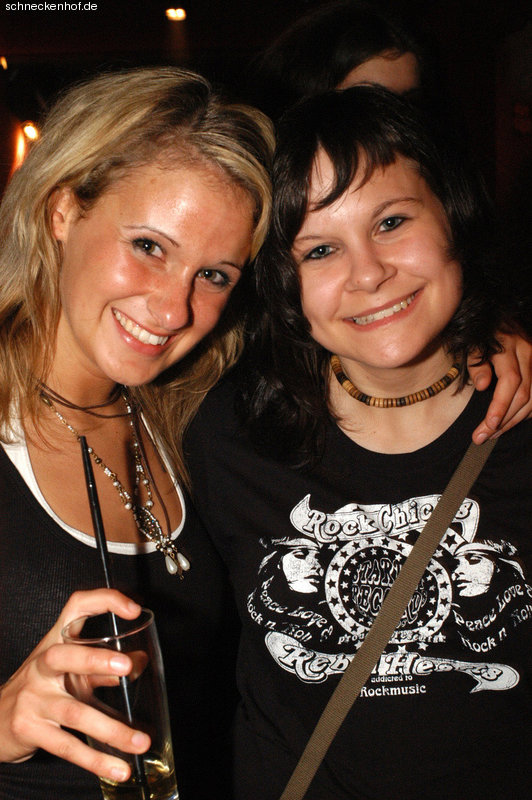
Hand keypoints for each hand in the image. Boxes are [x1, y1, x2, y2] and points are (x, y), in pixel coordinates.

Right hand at [0, 589, 150, 781]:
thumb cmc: (43, 689)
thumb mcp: (71, 672)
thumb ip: (104, 667)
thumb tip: (141, 662)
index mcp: (56, 642)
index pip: (77, 606)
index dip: (105, 601)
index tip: (133, 609)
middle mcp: (42, 665)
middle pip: (65, 656)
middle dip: (95, 660)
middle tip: (128, 667)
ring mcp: (33, 698)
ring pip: (74, 712)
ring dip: (112, 729)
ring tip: (141, 741)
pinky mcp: (30, 729)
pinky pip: (67, 745)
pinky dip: (95, 759)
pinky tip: (117, 767)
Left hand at [468, 332, 531, 442]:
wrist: (500, 317)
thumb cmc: (483, 334)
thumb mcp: (473, 344)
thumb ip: (476, 364)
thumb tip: (482, 386)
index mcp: (509, 347)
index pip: (510, 381)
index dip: (500, 405)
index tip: (488, 425)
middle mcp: (528, 353)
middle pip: (523, 395)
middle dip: (503, 420)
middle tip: (482, 436)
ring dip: (513, 420)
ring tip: (492, 433)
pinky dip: (526, 412)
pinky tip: (510, 421)